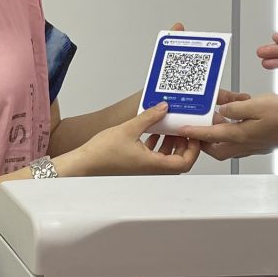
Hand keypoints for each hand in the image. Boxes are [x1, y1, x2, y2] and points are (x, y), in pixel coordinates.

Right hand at [68, 104, 199, 177]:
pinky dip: (158, 144)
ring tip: (169, 126)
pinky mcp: (136, 164)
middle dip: (184, 144)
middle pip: (178, 161)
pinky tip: (152, 131)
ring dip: (171, 143)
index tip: (193, 134)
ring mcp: (144, 168)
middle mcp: (151, 169)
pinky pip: (154, 156)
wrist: (84, 164)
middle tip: (183, 127)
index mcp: (153, 164)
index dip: (193, 149)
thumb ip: (149, 117)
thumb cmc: (102, 153)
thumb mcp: (128, 129)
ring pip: (166, 158)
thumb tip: (164, 107)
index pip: (184, 162)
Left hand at [190, 91, 273, 160]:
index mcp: (241, 135)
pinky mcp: (262, 144)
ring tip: (217, 120)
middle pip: (217, 149)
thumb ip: (236, 108)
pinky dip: (233, 135)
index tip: (183, 130)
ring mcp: (255, 146)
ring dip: (219, 137)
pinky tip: (237, 123)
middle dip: (205, 141)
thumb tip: (224, 110)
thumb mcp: (257, 104)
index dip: (195, 132)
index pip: (210, 135)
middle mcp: (246, 144)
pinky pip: (241, 144)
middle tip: (198, 131)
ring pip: (229, 147)